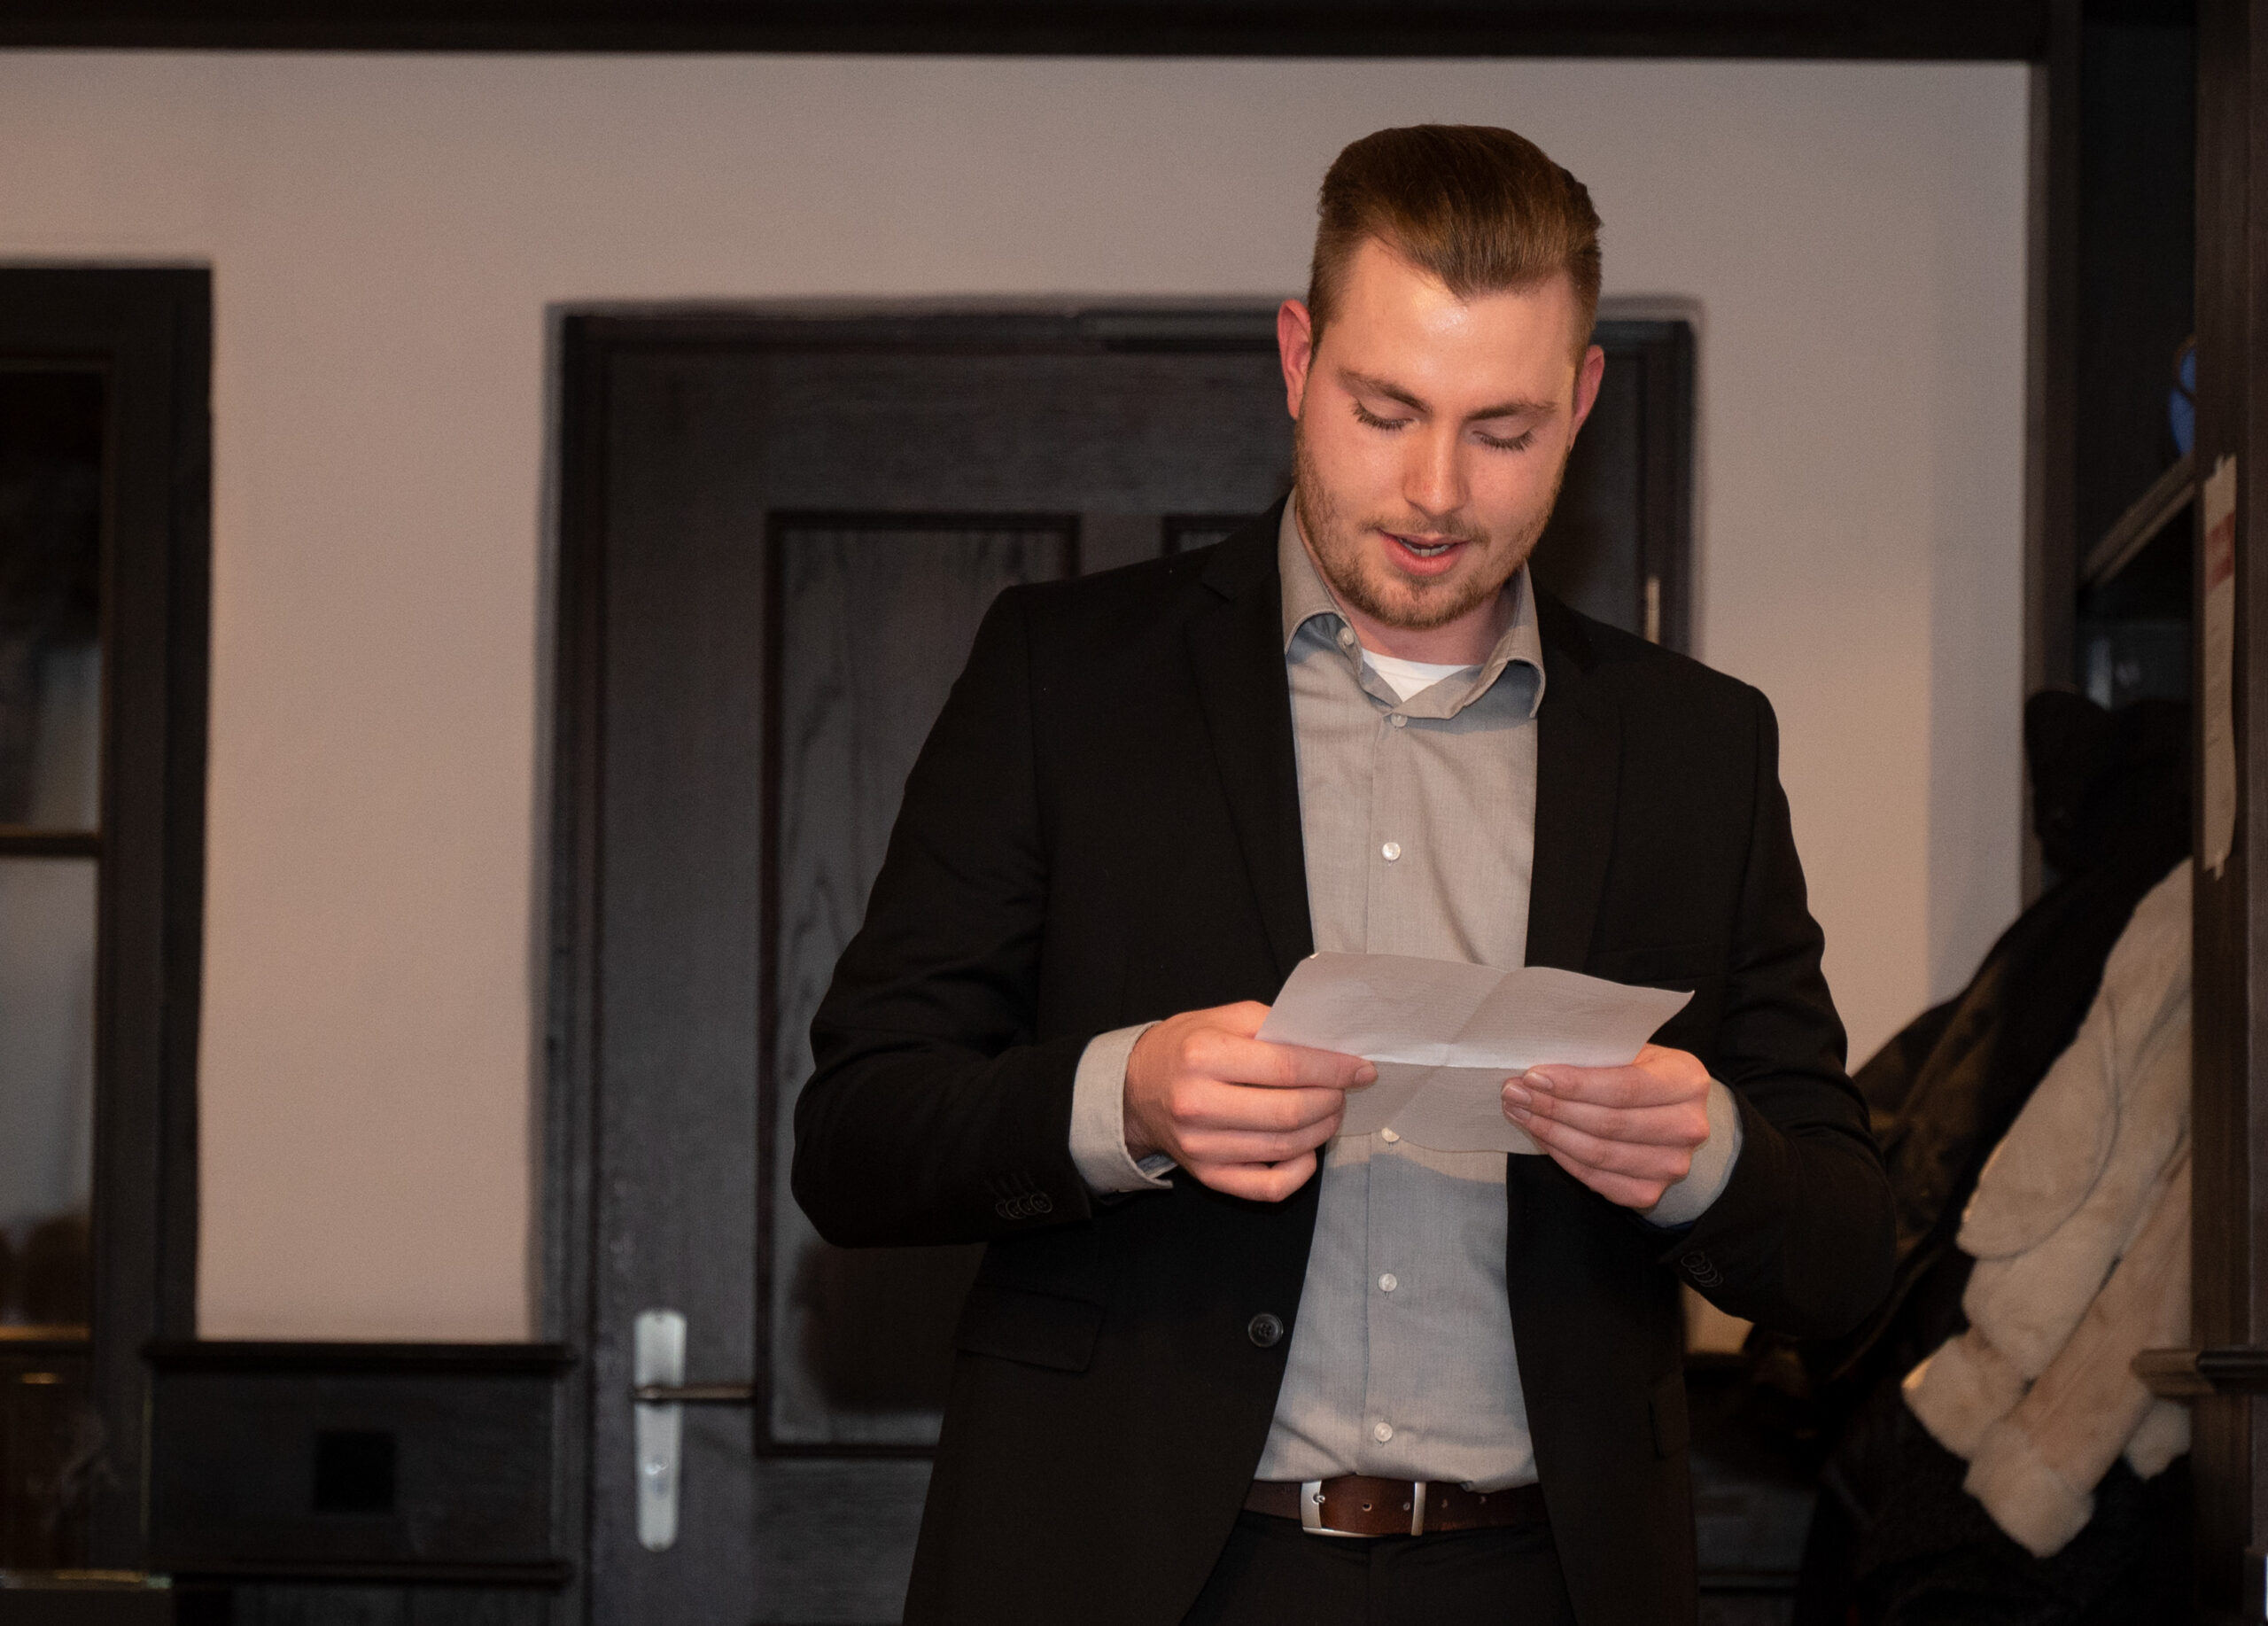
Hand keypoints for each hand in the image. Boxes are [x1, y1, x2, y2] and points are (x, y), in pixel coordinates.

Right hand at [1124, 1001, 1374, 1201]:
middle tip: (1344, 1090)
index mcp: (1203, 1056)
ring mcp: (1201, 1147)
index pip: (1286, 1067)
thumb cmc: (1185, 1049)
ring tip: (1329, 1111)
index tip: (1360, 1068)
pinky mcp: (1207, 1176)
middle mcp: (1198, 1104)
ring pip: (1285, 1148)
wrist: (1136, 1089)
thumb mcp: (1221, 1018)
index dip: (1333, 1069)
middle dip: (1332, 1100)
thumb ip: (1272, 1025)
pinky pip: (1268, 1186)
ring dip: (1322, 1130)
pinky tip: (1306, 1149)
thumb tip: (1327, 1044)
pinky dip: (1300, 1171)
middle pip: (1290, 1112)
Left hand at [1502, 1044, 1711, 1210]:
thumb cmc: (1641, 1075)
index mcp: (1687, 1081)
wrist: (1670, 1116)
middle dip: (1552, 1108)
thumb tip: (1536, 1069)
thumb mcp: (1631, 1053)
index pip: (1625, 1088)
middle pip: (1608, 1124)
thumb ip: (1597, 1058)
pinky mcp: (1650, 1193)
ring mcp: (1672, 1165)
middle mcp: (1688, 1127)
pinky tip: (1541, 1136)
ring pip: (1598, 1154)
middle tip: (1514, 1093)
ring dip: (1550, 1133)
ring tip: (1519, 1112)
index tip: (1533, 1076)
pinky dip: (1562, 1158)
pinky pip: (1595, 1178)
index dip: (1575, 1085)